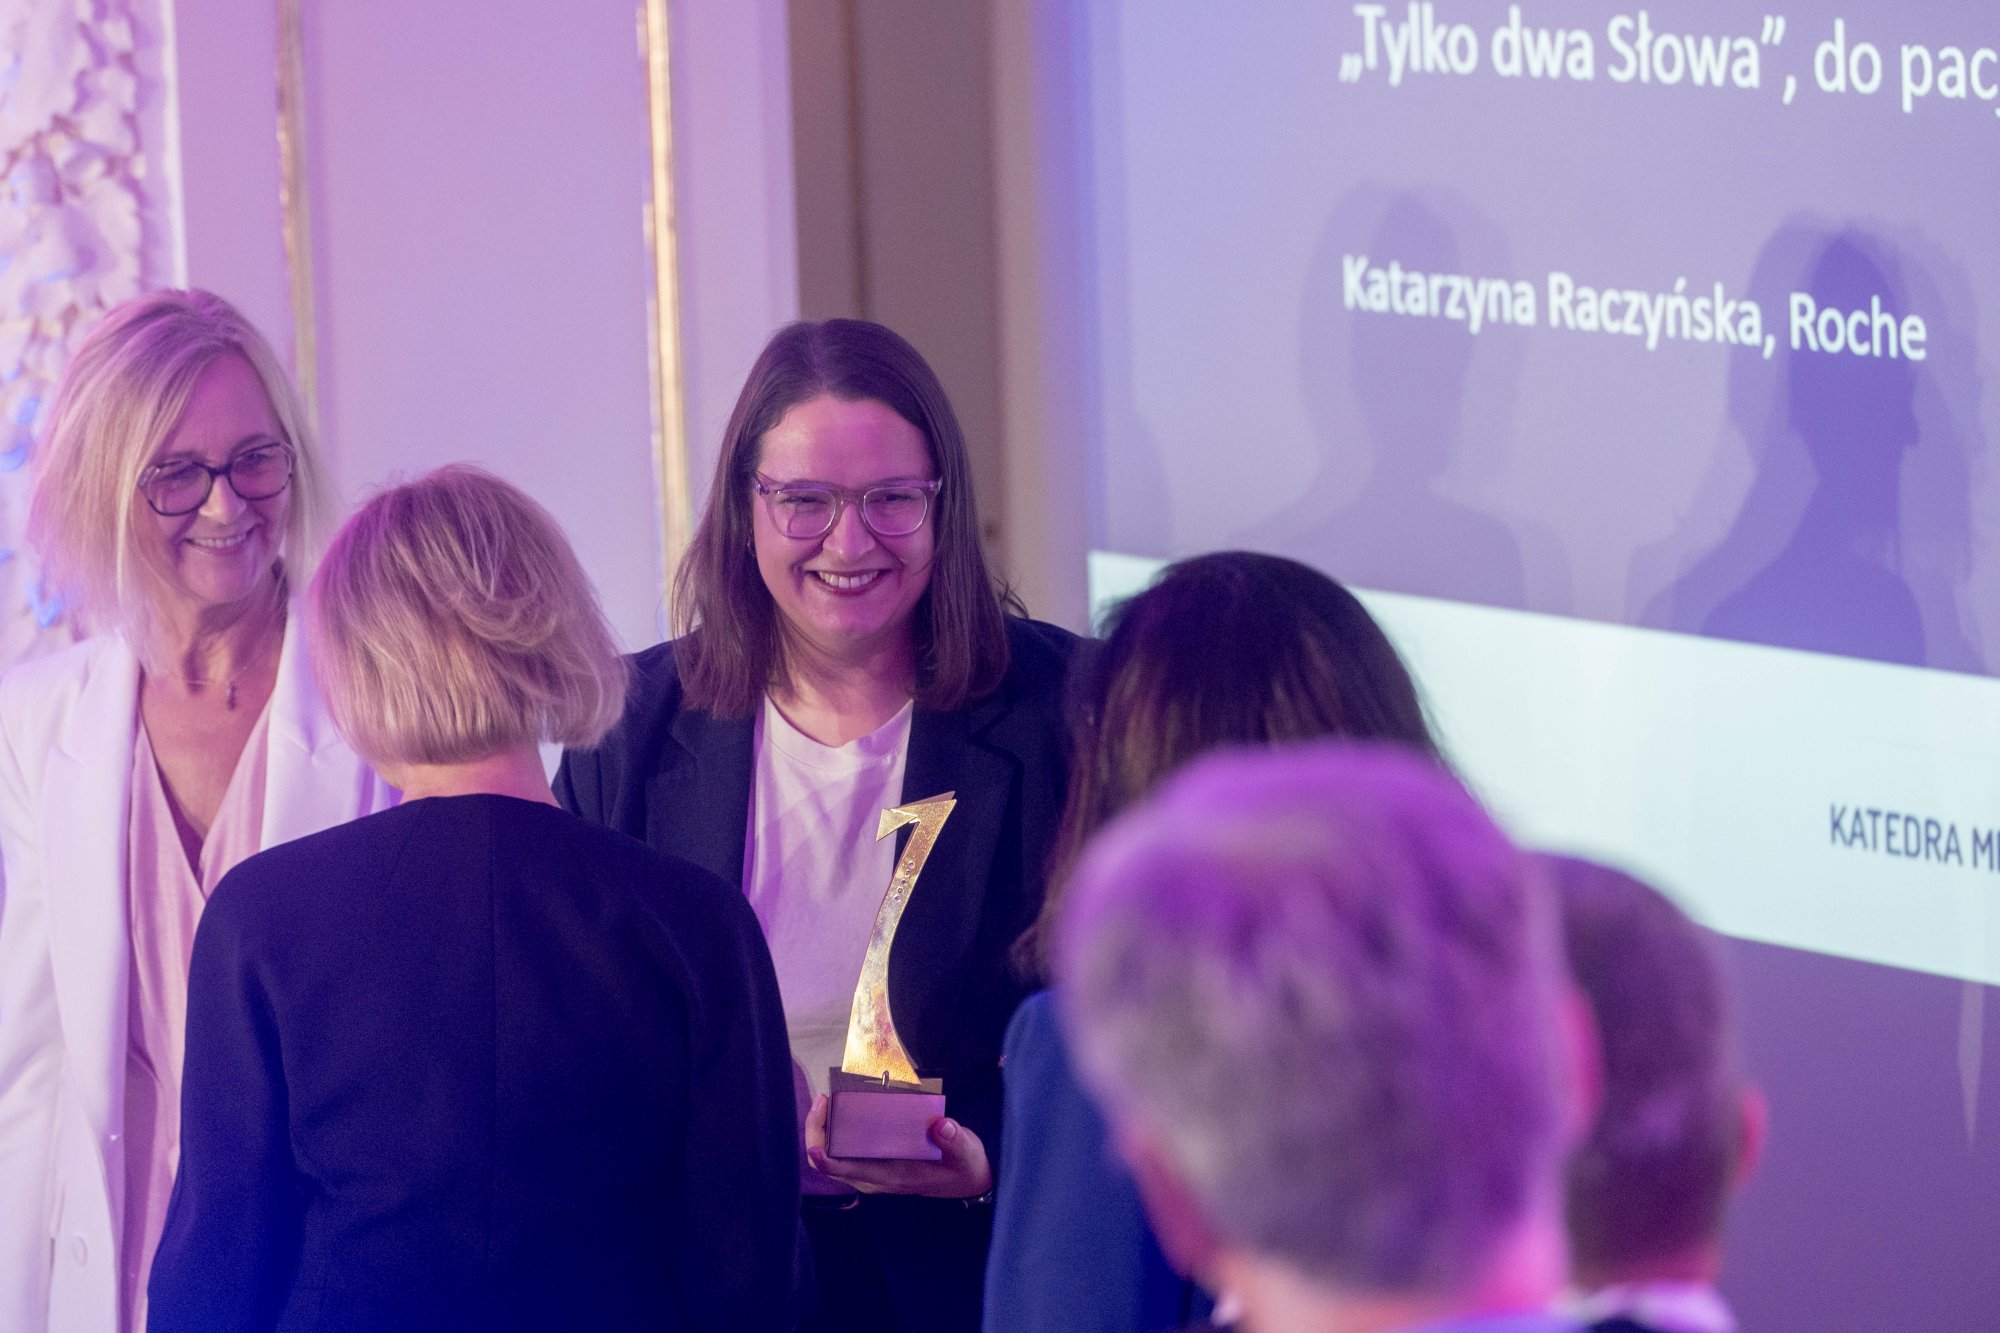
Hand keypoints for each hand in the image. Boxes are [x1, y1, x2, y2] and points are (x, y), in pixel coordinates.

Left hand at [803, 1093, 993, 1198]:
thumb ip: (955, 1140)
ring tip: (826, 1101)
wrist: (968, 1180)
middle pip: (831, 1165)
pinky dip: (835, 1134)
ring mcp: (874, 1173)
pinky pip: (844, 1153)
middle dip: (818, 1134)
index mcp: (892, 1176)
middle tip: (823, 1100)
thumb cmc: (963, 1166)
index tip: (815, 1144)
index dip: (826, 1160)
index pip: (849, 1172)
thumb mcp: (966, 1152)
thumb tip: (941, 1125)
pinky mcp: (876, 1164)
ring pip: (834, 1159)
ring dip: (823, 1133)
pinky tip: (840, 1110)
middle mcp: (876, 1178)